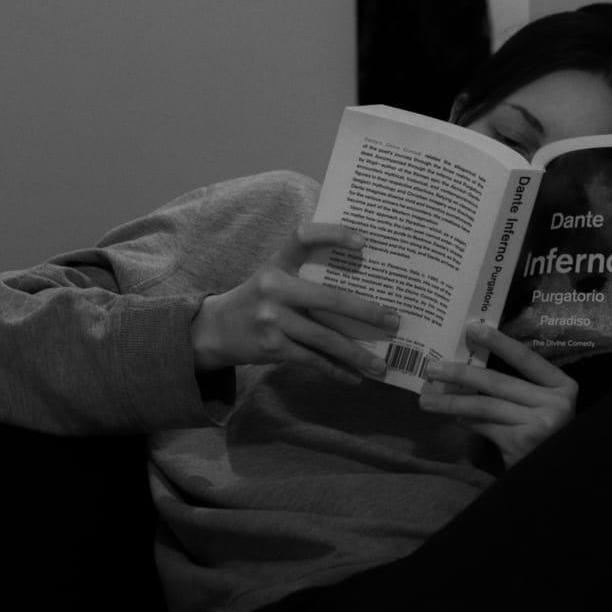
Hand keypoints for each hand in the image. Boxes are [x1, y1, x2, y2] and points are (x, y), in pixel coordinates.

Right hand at [191, 222, 399, 384]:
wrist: (216, 330)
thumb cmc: (259, 298)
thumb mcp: (274, 275)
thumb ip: (305, 273)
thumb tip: (362, 283)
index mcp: (277, 262)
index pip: (304, 236)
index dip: (333, 234)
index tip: (364, 241)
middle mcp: (274, 287)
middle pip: (330, 299)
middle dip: (367, 312)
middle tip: (394, 321)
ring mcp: (272, 319)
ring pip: (325, 338)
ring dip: (357, 354)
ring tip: (382, 365)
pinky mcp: (272, 347)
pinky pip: (313, 359)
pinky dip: (337, 370)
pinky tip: (356, 378)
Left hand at [420, 323, 578, 469]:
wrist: (553, 475)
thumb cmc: (545, 437)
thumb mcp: (541, 407)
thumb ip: (518, 389)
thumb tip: (470, 370)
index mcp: (563, 386)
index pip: (526, 358)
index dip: (498, 342)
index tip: (472, 329)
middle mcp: (557, 403)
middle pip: (499, 382)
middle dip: (461, 374)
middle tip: (433, 368)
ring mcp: (541, 424)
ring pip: (486, 406)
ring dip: (453, 402)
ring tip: (427, 400)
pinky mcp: (523, 443)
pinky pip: (486, 426)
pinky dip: (468, 422)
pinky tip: (456, 419)